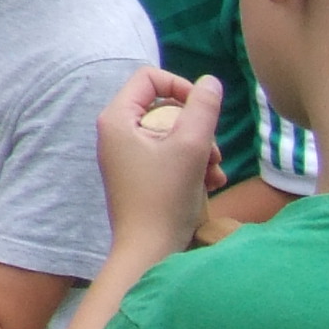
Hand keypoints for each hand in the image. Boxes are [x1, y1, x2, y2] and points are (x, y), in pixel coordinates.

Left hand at [97, 68, 220, 257]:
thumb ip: (203, 108)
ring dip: (201, 150)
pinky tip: (209, 185)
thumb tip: (211, 82)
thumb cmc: (164, 197)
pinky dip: (192, 166)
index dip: (181, 87)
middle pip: (165, 108)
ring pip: (173, 135)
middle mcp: (116, 133)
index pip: (149, 78)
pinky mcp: (139, 174)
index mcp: (117, 118)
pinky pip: (170, 156)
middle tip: (211, 154)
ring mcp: (127, 155)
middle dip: (197, 129)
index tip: (204, 110)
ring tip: (212, 174)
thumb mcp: (191, 147)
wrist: (149, 250)